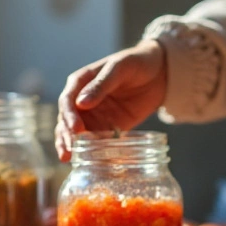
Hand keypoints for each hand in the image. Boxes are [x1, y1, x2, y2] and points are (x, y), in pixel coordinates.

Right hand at [56, 41, 167, 160]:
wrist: (160, 72)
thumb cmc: (136, 62)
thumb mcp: (119, 68)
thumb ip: (101, 85)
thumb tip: (81, 103)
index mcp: (80, 82)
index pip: (67, 101)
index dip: (68, 116)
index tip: (76, 129)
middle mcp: (83, 101)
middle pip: (67, 120)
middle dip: (66, 136)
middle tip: (69, 151)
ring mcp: (95, 116)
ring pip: (77, 134)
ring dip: (73, 146)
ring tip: (70, 159)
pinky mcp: (109, 128)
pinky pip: (98, 141)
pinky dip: (93, 152)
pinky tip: (92, 162)